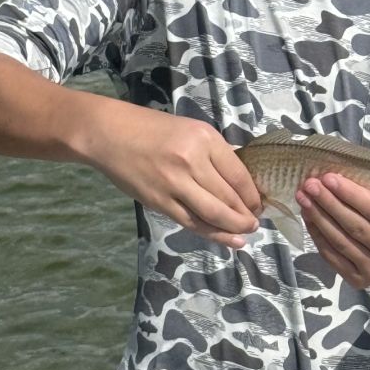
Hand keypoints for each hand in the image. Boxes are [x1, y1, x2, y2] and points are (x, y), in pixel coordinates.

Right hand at [82, 103, 261, 247]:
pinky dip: (212, 233)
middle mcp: (192, 161)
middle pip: (229, 197)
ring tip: (246, 233)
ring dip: (234, 228)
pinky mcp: (159, 202)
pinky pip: (192, 222)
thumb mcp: (191, 130)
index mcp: (205, 139)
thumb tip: (240, 182)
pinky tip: (228, 240)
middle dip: (246, 214)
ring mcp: (174, 184)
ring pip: (213, 213)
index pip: (239, 175)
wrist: (110, 134)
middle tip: (254, 223)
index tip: (259, 204)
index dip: (253, 195)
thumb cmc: (152, 129)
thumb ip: (215, 154)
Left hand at [296, 173, 369, 287]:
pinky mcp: (358, 281)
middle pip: (355, 226)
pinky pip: (332, 257)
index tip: (328, 177)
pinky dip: (317, 235)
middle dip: (329, 203)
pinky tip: (308, 218)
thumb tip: (336, 180)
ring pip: (340, 242)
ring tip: (304, 199)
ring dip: (318, 218)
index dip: (350, 194)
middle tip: (310, 185)